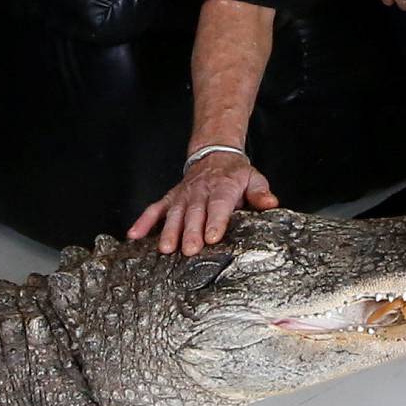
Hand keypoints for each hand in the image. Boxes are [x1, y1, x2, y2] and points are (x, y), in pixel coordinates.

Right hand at [128, 151, 278, 256]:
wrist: (214, 155)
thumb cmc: (235, 174)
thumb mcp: (253, 179)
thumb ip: (260, 193)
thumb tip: (271, 203)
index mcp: (222, 187)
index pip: (219, 205)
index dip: (215, 221)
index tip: (212, 237)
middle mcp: (199, 192)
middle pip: (194, 213)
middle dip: (191, 232)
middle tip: (189, 250)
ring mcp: (182, 195)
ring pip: (173, 213)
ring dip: (169, 231)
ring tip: (166, 248)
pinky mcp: (169, 198)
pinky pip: (154, 209)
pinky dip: (143, 222)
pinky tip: (134, 236)